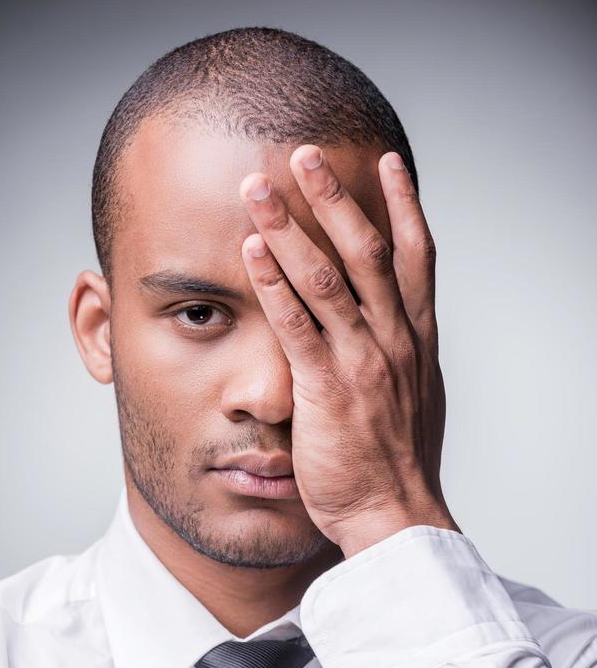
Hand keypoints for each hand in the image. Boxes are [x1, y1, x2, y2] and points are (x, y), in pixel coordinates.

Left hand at [238, 146, 460, 557]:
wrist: (395, 515)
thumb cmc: (397, 463)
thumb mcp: (416, 400)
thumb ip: (401, 357)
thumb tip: (390, 332)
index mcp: (417, 340)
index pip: (417, 257)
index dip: (405, 204)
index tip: (387, 162)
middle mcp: (395, 340)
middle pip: (367, 250)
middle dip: (334, 197)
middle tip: (303, 153)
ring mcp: (363, 361)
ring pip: (325, 278)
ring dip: (290, 227)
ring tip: (258, 188)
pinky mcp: (328, 388)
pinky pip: (297, 324)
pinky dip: (272, 284)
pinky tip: (250, 251)